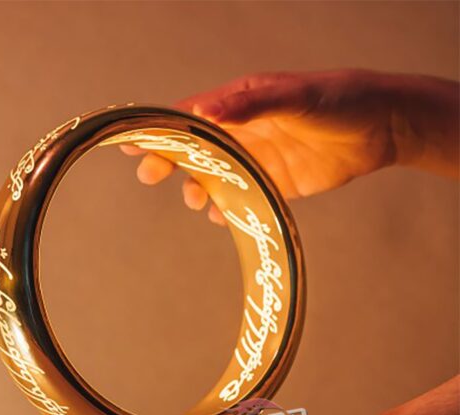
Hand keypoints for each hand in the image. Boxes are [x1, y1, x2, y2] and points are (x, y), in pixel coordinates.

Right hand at [121, 69, 458, 223]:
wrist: (380, 127)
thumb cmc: (337, 99)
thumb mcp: (292, 96)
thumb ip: (248, 104)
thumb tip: (204, 110)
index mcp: (239, 104)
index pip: (190, 116)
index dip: (160, 130)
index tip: (134, 143)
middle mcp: (243, 132)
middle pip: (195, 150)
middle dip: (170, 163)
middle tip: (151, 177)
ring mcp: (256, 159)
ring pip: (215, 178)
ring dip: (199, 189)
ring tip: (196, 200)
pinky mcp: (273, 183)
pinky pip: (242, 199)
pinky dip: (229, 210)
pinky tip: (223, 218)